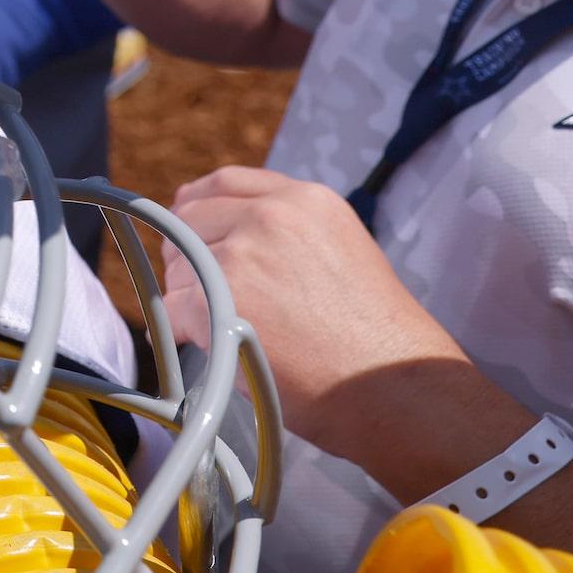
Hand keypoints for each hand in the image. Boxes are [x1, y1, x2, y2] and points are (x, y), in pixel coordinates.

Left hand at [162, 167, 491, 479]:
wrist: (400, 390)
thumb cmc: (377, 341)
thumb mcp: (342, 252)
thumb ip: (288, 234)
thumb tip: (226, 236)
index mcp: (306, 200)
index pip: (225, 183)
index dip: (200, 206)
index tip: (191, 229)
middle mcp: (271, 215)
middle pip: (190, 219)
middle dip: (189, 256)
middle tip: (207, 294)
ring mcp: (242, 254)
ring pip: (178, 267)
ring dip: (190, 297)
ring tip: (231, 329)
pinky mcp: (216, 299)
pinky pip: (172, 309)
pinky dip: (185, 332)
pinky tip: (214, 347)